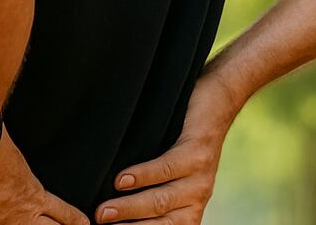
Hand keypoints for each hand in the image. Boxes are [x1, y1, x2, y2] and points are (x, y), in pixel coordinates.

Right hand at [96, 72, 238, 223]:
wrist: (217, 103)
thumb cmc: (182, 141)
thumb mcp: (173, 175)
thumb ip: (152, 193)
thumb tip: (112, 209)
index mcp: (189, 208)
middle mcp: (197, 198)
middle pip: (160, 222)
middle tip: (98, 221)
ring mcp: (200, 177)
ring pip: (162, 200)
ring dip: (129, 206)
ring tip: (103, 209)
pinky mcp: (198, 152)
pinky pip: (168, 168)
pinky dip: (143, 176)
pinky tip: (122, 179)